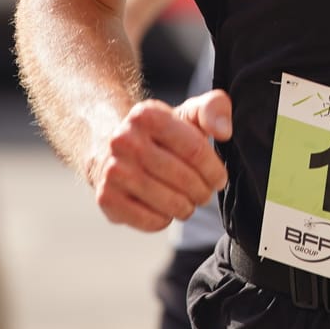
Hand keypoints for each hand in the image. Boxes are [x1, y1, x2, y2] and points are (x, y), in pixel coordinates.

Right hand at [85, 89, 231, 231]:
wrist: (114, 151)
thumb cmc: (161, 135)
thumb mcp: (188, 113)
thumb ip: (214, 108)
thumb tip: (223, 131)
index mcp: (147, 115)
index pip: (195, 150)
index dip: (214, 170)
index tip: (219, 179)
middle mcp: (123, 140)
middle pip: (183, 178)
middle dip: (202, 191)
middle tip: (204, 194)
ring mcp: (112, 170)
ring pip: (169, 202)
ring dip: (186, 207)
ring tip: (187, 202)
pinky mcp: (106, 198)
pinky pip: (149, 220)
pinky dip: (164, 220)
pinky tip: (164, 210)